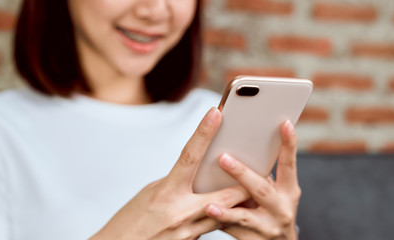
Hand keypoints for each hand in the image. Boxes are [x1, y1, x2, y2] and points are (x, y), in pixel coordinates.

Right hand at [91, 108, 249, 239]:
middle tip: (260, 164)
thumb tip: (198, 171)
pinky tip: (230, 209)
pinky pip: (214, 226)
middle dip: (243, 181)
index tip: (216, 112)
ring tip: (251, 188)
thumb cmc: (132, 219)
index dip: (203, 133)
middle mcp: (180, 212)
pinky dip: (223, 215)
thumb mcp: (152, 193)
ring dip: (238, 201)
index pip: (189, 157)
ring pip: (225, 213)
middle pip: (224, 193)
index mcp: (166, 192)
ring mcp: (188, 231)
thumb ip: (177, 182)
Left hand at [205, 120, 300, 239]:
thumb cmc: (272, 211)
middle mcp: (282, 208)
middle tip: (223, 158)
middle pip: (261, 189)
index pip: (289, 164)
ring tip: (209, 205)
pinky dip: (218, 222)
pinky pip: (232, 230)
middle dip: (241, 174)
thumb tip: (239, 147)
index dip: (289, 144)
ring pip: (244, 217)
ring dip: (226, 211)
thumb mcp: (275, 193)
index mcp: (289, 191)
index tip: (284, 123)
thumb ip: (262, 176)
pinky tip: (205, 218)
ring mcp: (269, 227)